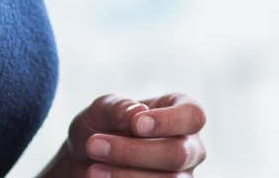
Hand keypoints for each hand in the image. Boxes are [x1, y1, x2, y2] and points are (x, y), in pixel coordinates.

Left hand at [50, 92, 207, 176]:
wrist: (85, 161)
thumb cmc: (101, 127)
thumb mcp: (102, 110)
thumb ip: (118, 107)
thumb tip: (138, 112)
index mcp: (181, 114)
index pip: (193, 116)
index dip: (169, 121)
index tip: (136, 125)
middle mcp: (189, 147)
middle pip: (179, 154)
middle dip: (134, 152)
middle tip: (94, 145)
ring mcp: (182, 177)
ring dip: (126, 176)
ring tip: (93, 170)